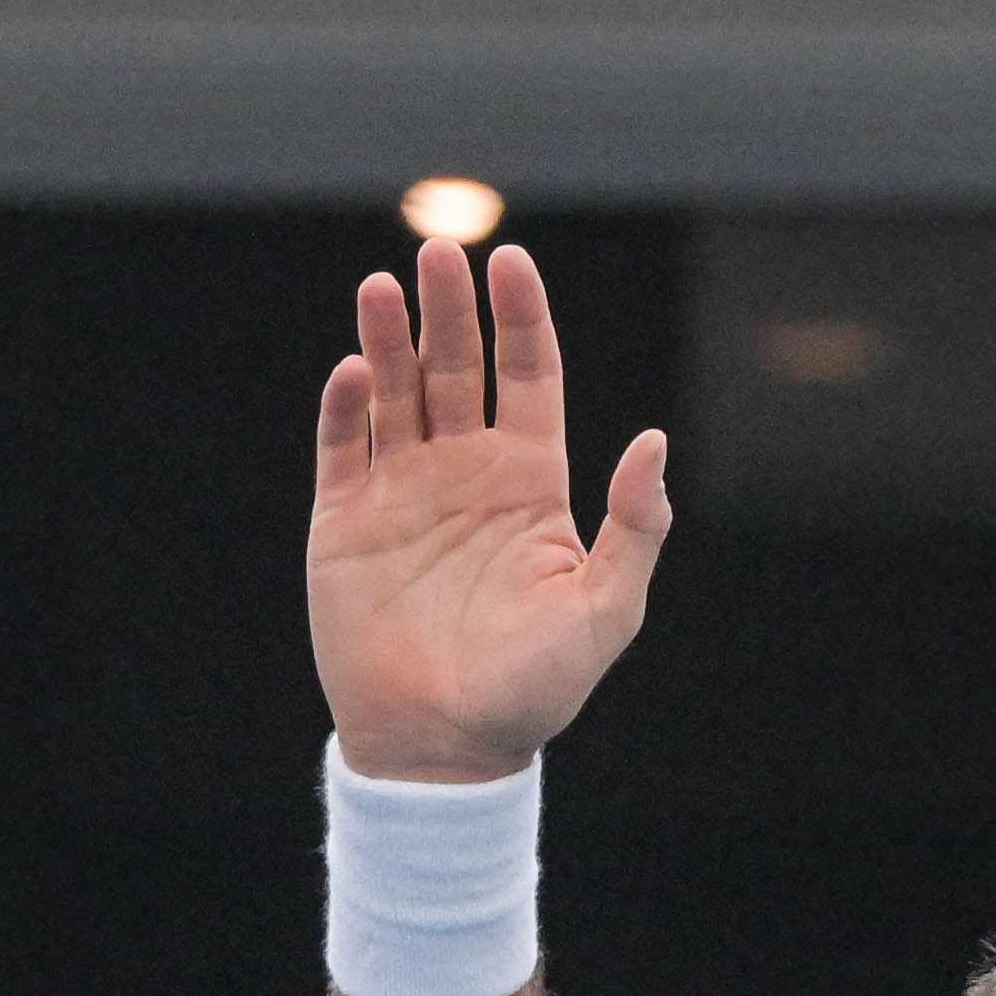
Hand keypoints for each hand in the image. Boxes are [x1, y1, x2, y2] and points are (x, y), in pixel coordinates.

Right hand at [307, 238, 673, 784]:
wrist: (449, 746)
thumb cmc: (537, 688)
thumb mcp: (607, 609)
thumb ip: (634, 526)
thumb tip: (652, 442)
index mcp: (531, 484)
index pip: (527, 378)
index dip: (521, 319)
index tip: (512, 262)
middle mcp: (465, 474)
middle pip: (457, 367)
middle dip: (450, 309)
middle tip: (439, 249)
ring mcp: (402, 492)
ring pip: (395, 392)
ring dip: (389, 338)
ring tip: (385, 285)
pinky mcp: (346, 522)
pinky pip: (343, 448)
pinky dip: (346, 407)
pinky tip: (354, 370)